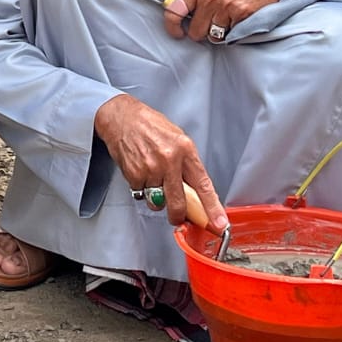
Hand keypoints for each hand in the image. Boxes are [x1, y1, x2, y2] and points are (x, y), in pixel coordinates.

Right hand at [94, 94, 228, 232]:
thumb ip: (187, 164)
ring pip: (157, 202)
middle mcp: (169, 160)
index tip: (218, 223)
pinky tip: (140, 171)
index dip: (212, 207)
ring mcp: (150, 169)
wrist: (122, 117)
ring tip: (152, 178)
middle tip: (178, 218)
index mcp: (185, 150)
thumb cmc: (151, 126)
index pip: (203, 185)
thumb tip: (196, 191)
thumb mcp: (178, 139)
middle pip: (179, 203)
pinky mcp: (134, 174)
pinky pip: (141, 194)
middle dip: (179, 215)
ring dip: (156, 198)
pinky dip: (141, 188)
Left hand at [162, 0, 293, 42]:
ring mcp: (227, 6)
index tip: (176, 32)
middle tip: (210, 21)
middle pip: (195, 31)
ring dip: (217, 32)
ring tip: (225, 18)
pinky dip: (232, 31)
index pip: (175, 10)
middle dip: (201, 30)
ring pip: (212, 36)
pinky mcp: (242, 15)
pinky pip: (229, 36)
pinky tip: (237, 19)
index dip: (171, 25)